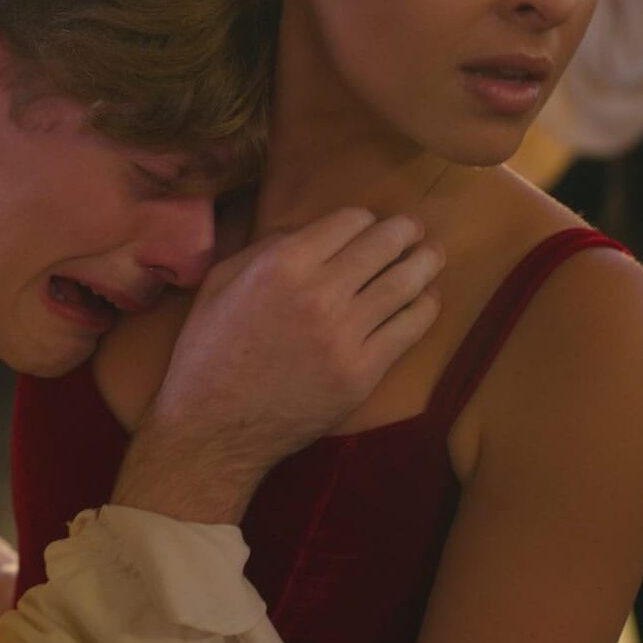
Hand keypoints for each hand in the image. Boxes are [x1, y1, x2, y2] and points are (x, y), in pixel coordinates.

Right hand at [114, 208, 442, 522]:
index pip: (350, 220)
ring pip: (406, 282)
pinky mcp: (362, 371)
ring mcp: (345, 334)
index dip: (363, 219)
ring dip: (425, 262)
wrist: (215, 423)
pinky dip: (426, 307)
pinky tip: (426, 300)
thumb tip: (310, 232)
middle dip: (404, 231)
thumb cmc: (210, 348)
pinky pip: (410, 328)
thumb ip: (265, 248)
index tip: (368, 225)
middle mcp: (318, 292)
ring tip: (432, 256)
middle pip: (384, 243)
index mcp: (282, 264)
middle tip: (412, 230)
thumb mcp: (220, 281)